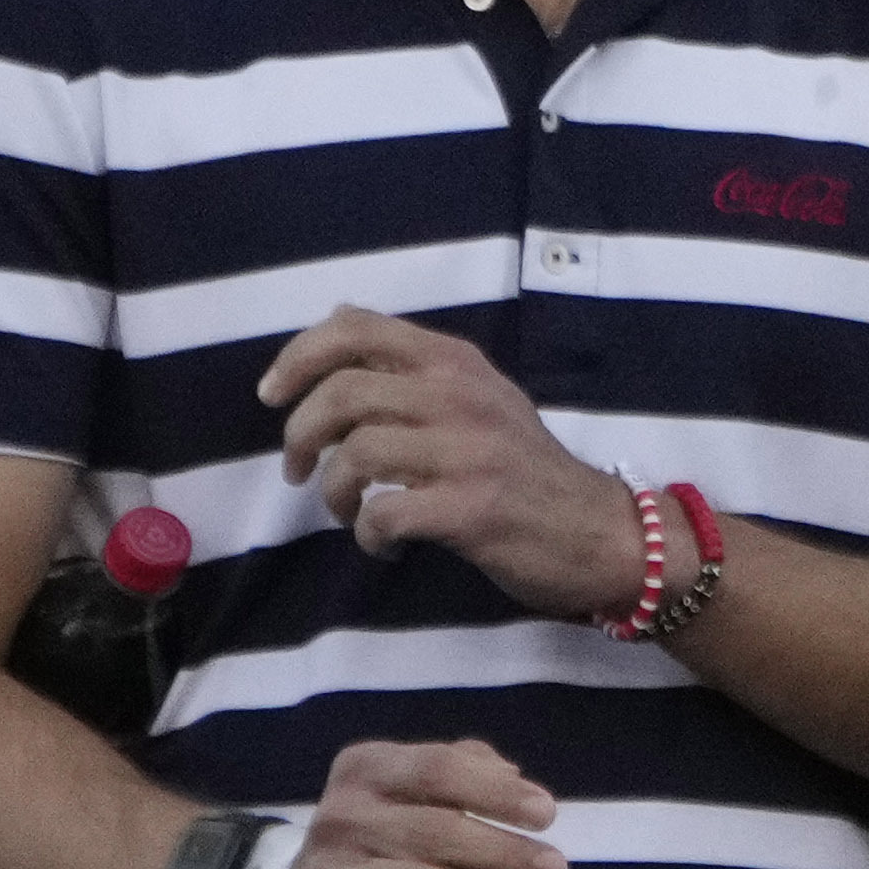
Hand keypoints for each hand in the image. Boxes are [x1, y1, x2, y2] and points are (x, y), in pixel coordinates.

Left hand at [262, 311, 641, 621]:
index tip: (273, 395)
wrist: (595, 529)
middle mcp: (461, 395)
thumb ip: (414, 367)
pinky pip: (384, 514)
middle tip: (299, 470)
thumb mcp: (478, 395)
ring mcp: (469, 451)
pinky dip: (368, 535)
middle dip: (299, 436)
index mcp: (456, 362)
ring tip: (348, 512)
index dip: (298, 356)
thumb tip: (335, 324)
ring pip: (355, 454)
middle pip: (342, 392)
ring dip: (332, 493)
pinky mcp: (470, 508)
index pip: (357, 328)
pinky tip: (386, 544)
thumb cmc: (523, 465)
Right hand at [269, 740, 566, 868]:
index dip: (495, 792)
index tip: (548, 815)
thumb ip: (466, 770)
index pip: (437, 769)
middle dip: (503, 852)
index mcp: (366, 769)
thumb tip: (515, 777)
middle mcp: (341, 816)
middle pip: (434, 830)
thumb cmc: (384, 841)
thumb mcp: (415, 793)